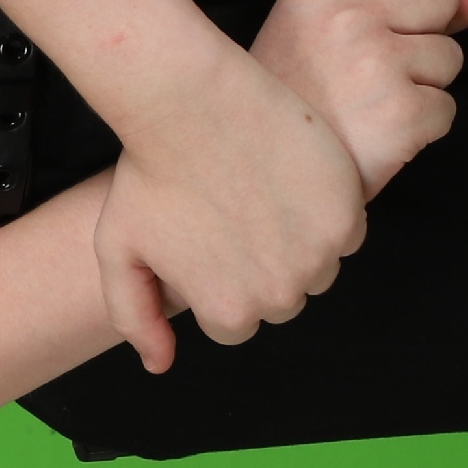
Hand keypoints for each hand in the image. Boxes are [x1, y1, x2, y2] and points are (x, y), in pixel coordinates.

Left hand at [90, 41, 369, 374]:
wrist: (191, 102)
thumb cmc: (149, 172)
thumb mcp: (119, 250)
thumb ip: (135, 316)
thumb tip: (161, 365)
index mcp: (229, 313)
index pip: (235, 320)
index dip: (216, 279)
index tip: (203, 239)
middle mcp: (280, 296)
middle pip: (279, 299)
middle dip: (258, 267)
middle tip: (230, 213)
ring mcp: (319, 257)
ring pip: (317, 268)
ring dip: (297, 244)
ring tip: (257, 195)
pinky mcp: (347, 215)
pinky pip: (346, 233)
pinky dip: (325, 213)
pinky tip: (286, 179)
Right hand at [249, 0, 467, 200]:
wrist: (260, 174)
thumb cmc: (289, 98)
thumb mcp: (314, 28)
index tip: (364, 28)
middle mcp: (347, 16)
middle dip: (421, 31)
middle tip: (371, 69)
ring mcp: (377, 64)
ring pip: (450, 55)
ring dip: (422, 84)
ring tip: (368, 104)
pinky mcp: (403, 114)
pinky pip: (447, 108)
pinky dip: (420, 128)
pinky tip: (377, 134)